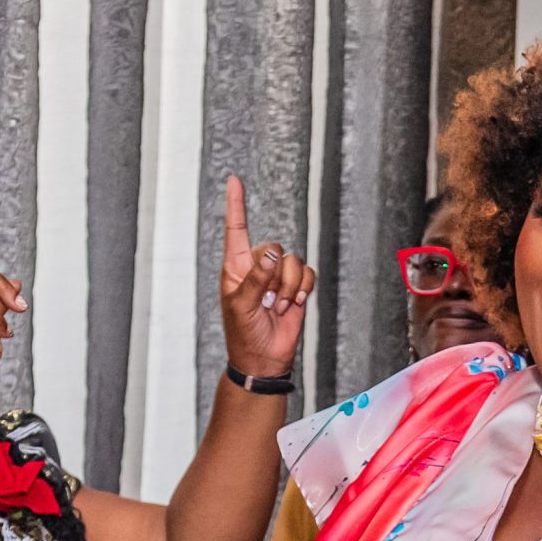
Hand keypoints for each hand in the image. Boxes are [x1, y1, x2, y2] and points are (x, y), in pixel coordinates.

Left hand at [217, 175, 313, 385]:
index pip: (236, 230)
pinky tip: (292, 305)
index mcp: (235, 267)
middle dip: (274, 276)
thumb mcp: (241, 305)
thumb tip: (272, 254)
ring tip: (276, 308)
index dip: (236, 205)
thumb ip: (255, 278)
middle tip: (265, 301)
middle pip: (274, 247)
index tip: (234, 181)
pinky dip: (302, 290)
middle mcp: (257, 266)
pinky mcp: (296, 287)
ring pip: (293, 262)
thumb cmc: (243, 334)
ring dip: (288, 288)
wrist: (264, 359)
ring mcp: (277, 276)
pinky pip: (307, 273)